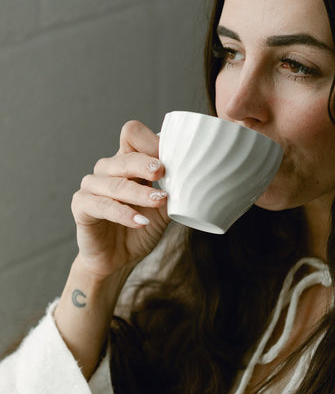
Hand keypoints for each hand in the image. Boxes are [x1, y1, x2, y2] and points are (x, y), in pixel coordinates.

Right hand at [71, 120, 169, 278]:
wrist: (117, 259)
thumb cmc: (140, 229)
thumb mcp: (163, 210)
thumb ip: (174, 192)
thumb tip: (194, 179)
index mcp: (126, 163)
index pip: (132, 135)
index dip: (150, 141)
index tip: (171, 156)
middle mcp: (107, 170)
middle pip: (125, 157)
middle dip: (145, 164)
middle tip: (162, 172)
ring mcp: (91, 186)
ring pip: (115, 183)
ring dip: (139, 192)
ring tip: (159, 201)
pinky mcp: (81, 206)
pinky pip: (102, 206)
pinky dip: (123, 214)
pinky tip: (140, 222)